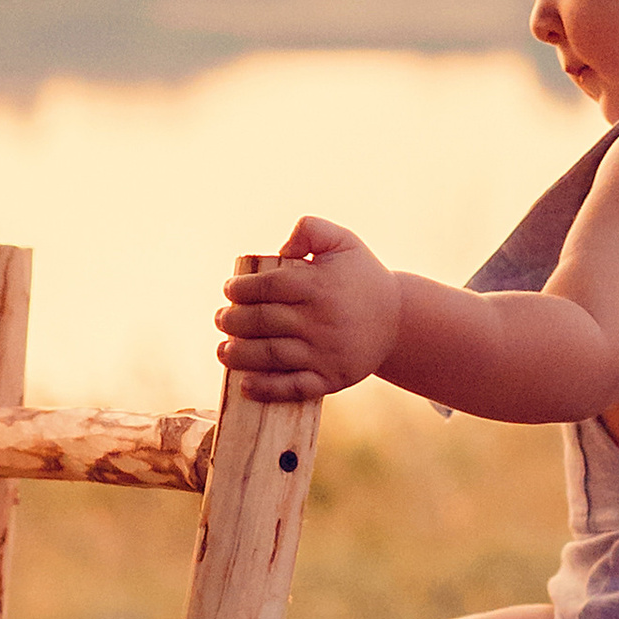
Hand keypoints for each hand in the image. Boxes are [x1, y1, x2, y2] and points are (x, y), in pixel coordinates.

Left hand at [216, 217, 402, 400]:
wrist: (397, 321)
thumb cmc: (361, 277)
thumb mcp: (343, 242)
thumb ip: (311, 229)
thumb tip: (281, 249)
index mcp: (321, 285)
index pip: (269, 286)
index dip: (242, 289)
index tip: (229, 290)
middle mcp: (322, 320)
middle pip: (264, 322)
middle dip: (233, 321)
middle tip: (221, 319)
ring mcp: (326, 353)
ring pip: (273, 356)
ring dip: (240, 355)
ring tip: (223, 351)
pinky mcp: (331, 379)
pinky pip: (294, 387)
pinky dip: (268, 389)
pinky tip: (246, 386)